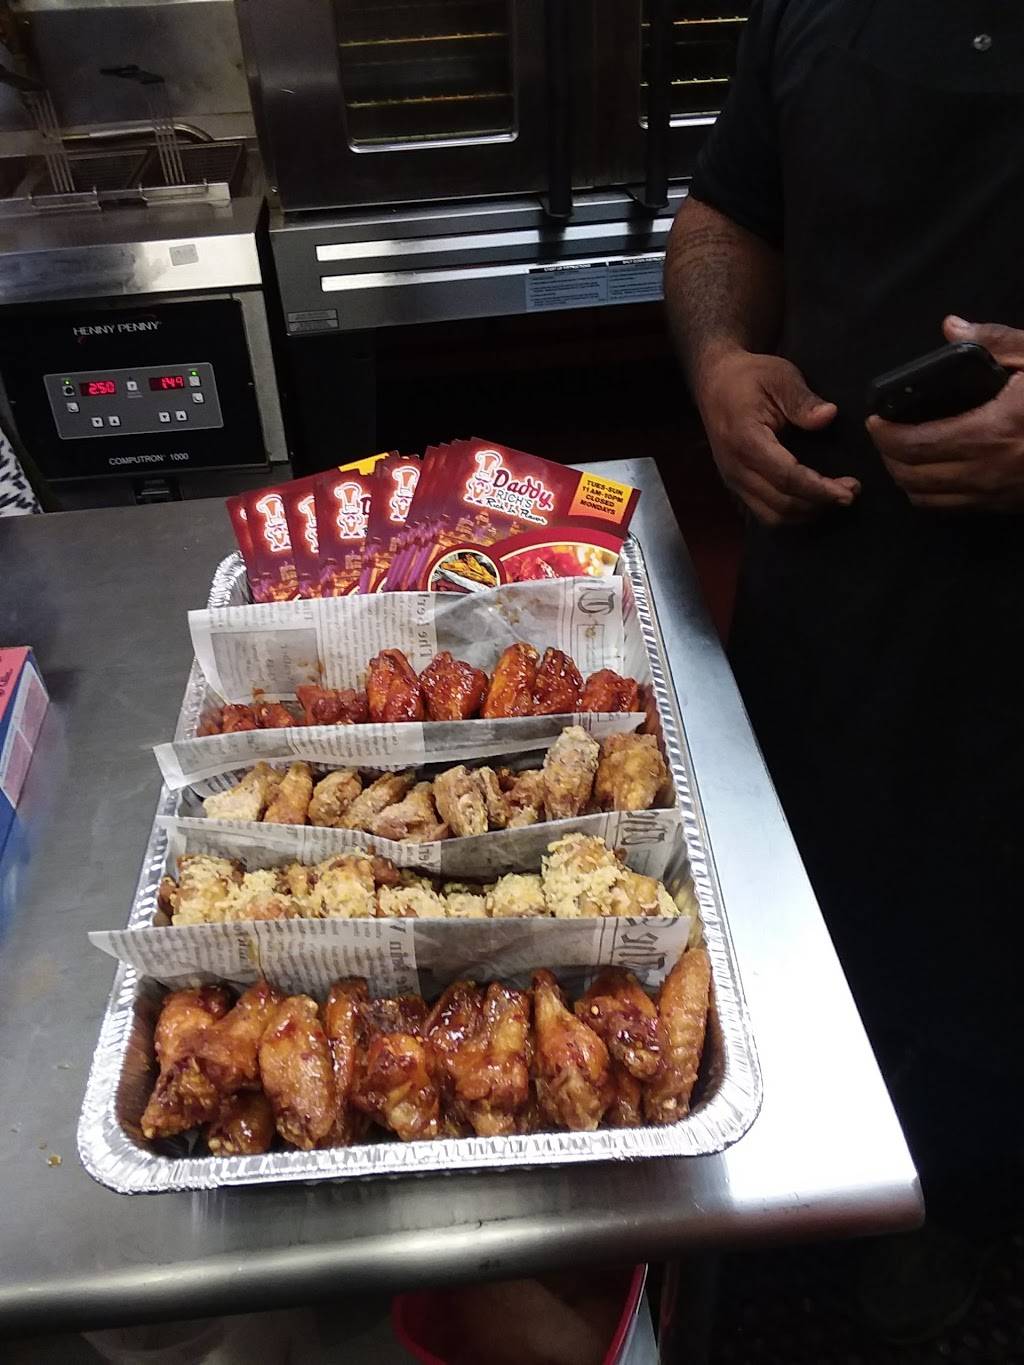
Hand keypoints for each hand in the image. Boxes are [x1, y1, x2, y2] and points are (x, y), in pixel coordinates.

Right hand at [697, 349, 859, 526]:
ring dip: (806, 513)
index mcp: (746, 440)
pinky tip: (812, 501)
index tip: (848, 491)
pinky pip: (764, 512)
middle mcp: (736, 468)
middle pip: (781, 503)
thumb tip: (829, 416)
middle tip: (851, 493)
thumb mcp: (779, 376)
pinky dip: (792, 513)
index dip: (819, 489)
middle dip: (819, 503)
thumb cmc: (749, 377)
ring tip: (834, 498)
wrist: (715, 383)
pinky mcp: (736, 485)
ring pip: (772, 515)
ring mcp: (733, 480)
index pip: (786, 477)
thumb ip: (802, 399)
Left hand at [866, 316, 1023, 510]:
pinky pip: (952, 509)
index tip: (875, 419)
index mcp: (992, 432)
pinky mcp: (1007, 507)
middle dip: (887, 458)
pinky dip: (930, 493)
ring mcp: (998, 495)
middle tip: (883, 435)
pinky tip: (932, 471)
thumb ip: (995, 342)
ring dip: (905, 479)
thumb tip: (951, 327)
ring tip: (901, 453)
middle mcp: (989, 472)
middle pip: (911, 477)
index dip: (884, 435)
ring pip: (927, 499)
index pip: (914, 445)